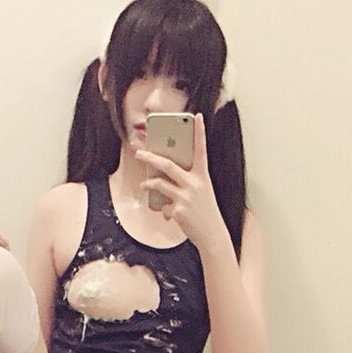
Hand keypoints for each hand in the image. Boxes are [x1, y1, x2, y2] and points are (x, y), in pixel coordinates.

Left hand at [136, 114, 228, 253]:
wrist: (212, 235)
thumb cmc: (205, 212)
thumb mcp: (201, 192)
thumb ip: (186, 182)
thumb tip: (165, 176)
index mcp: (203, 176)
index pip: (201, 150)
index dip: (199, 132)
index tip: (197, 116)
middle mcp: (195, 184)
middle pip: (168, 164)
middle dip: (150, 157)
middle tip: (139, 152)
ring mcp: (186, 197)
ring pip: (159, 184)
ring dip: (148, 183)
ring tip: (144, 183)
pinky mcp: (178, 210)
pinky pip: (164, 206)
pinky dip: (164, 210)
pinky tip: (169, 215)